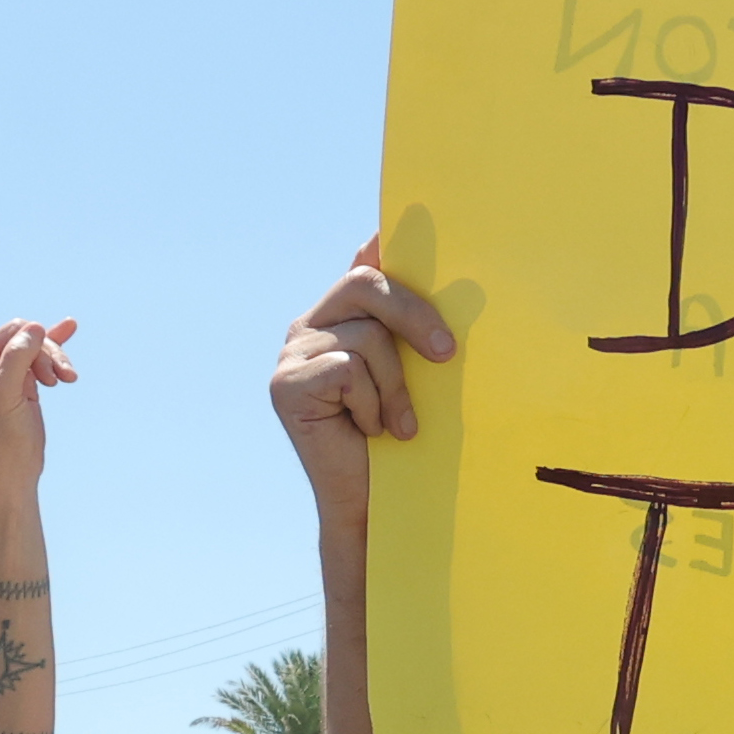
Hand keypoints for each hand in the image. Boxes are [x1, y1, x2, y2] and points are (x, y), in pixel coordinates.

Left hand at [0, 246, 77, 494]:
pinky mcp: (23, 381)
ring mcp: (3, 370)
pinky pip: (41, 354)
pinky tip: (71, 329)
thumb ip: (18, 355)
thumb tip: (35, 327)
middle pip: (16, 330)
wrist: (13, 473)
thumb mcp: (6, 393)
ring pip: (34, 344)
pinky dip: (57, 350)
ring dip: (53, 359)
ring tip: (66, 381)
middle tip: (52, 379)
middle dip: (40, 348)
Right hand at [268, 241, 460, 513]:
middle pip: (364, 287)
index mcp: (339, 318)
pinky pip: (348, 368)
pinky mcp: (286, 384)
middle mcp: (309, 327)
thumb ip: (411, 326)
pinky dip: (370, 403)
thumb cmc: (403, 442)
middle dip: (415, 315)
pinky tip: (366, 431)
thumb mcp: (414, 375)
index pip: (362, 269)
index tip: (398, 227)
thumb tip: (417, 266)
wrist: (374, 506)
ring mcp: (292, 353)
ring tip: (396, 425)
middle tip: (447, 356)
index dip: (379, 249)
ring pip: (365, 336)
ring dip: (395, 387)